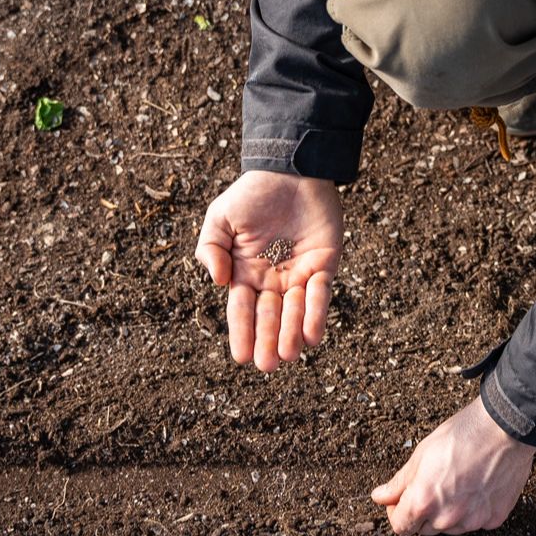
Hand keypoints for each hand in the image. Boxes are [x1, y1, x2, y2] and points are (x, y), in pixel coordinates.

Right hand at [195, 170, 343, 370]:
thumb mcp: (219, 219)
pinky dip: (317, 314)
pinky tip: (313, 336)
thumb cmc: (252, 194)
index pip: (242, 310)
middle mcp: (272, 280)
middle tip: (268, 365)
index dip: (242, 333)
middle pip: (269, 317)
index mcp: (245, 274)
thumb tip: (220, 282)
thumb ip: (210, 249)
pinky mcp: (324, 264)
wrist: (289, 169)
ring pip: (295, 312)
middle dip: (268, 342)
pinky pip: (320, 294)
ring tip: (288, 354)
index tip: (241, 357)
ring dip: (292, 334)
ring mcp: (299, 274)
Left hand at [371, 397, 535, 534]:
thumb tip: (379, 497)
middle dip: (423, 512)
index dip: (397, 512)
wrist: (504, 429)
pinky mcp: (494, 519)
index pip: (400, 526)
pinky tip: (478, 487)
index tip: (402, 499)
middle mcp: (446, 518)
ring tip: (458, 483)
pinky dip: (473, 510)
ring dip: (448, 513)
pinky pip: (476, 522)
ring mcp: (472, 521)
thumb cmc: (462, 434)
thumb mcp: (422, 453)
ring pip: (451, 527)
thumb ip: (399, 482)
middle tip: (433, 485)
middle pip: (425, 529)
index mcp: (423, 501)